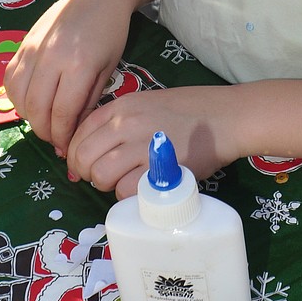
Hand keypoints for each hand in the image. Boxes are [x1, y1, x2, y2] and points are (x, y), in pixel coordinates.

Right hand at [4, 0, 132, 155]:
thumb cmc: (111, 31)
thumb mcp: (108, 69)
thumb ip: (88, 101)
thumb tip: (73, 133)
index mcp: (78, 65)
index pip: (62, 113)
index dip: (63, 136)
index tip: (68, 148)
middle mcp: (51, 57)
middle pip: (37, 109)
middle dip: (46, 132)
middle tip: (57, 141)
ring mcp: (32, 49)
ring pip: (19, 97)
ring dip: (30, 117)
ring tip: (46, 122)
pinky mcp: (22, 43)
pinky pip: (10, 80)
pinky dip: (17, 98)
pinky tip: (32, 102)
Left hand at [66, 82, 239, 198]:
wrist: (224, 117)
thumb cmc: (188, 112)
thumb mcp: (145, 104)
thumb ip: (118, 123)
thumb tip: (89, 153)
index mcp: (119, 106)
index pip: (78, 135)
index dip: (76, 157)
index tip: (87, 167)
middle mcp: (125, 123)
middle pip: (83, 158)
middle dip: (88, 174)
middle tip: (106, 179)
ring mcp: (141, 145)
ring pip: (100, 176)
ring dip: (108, 186)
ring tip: (127, 182)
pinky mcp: (158, 168)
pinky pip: (125, 191)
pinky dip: (129, 195)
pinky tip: (143, 189)